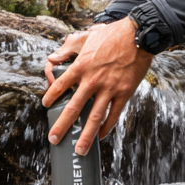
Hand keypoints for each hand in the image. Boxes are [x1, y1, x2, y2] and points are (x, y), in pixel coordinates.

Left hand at [42, 18, 152, 154]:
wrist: (138, 35)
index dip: (51, 97)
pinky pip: (113, 115)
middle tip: (54, 139)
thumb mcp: (86, 37)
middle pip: (73, 108)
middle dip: (62, 126)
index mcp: (81, 66)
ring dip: (86, 135)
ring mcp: (109, 88)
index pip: (60, 86)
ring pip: (94, 117)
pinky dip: (106, 128)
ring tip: (79, 149)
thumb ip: (68, 48)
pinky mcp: (124, 93)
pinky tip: (100, 136)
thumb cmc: (112, 34)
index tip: (45, 105)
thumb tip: (52, 58)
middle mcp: (92, 80)